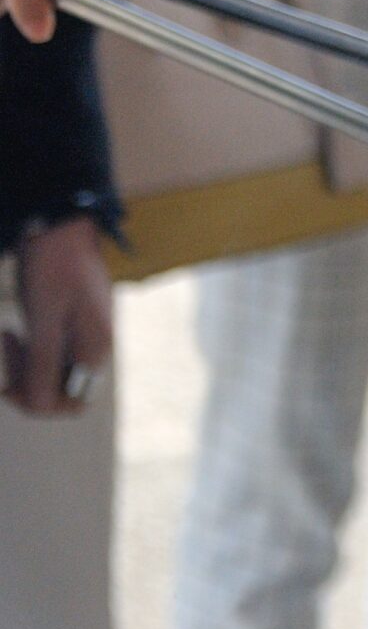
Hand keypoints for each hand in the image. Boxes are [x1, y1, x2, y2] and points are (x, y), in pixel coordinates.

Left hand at [3, 216, 111, 417]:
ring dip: (29, 365)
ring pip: (58, 370)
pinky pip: (57, 351)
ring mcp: (90, 331)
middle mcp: (98, 344)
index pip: (73, 402)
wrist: (62, 223)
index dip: (38, 402)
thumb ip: (44, 363)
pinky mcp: (79, 321)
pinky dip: (35, 349)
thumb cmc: (52, 267)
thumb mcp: (43, 318)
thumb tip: (40, 405)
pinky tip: (20, 330)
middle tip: (8, 353)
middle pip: (65, 389)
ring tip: (10, 337)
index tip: (8, 383)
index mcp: (95, 347)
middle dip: (29, 382)